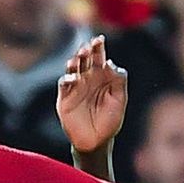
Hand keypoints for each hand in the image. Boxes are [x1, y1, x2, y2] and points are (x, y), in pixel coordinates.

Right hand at [57, 35, 127, 154]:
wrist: (96, 142)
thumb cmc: (110, 122)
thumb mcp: (120, 101)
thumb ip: (119, 81)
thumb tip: (110, 63)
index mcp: (101, 77)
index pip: (99, 58)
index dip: (98, 48)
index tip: (99, 40)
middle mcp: (87, 79)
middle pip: (85, 59)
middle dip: (86, 51)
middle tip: (88, 46)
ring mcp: (75, 88)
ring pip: (73, 68)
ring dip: (75, 60)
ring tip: (80, 56)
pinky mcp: (65, 98)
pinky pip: (64, 84)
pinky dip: (67, 78)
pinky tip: (74, 78)